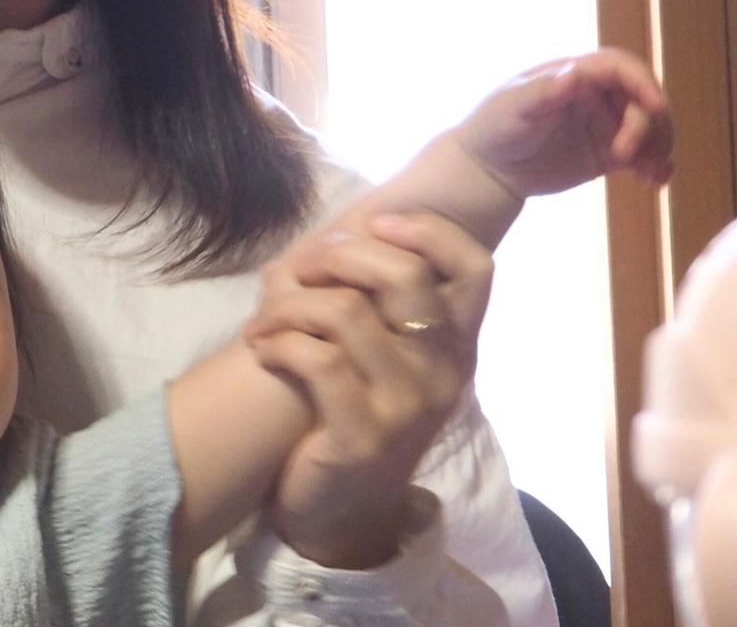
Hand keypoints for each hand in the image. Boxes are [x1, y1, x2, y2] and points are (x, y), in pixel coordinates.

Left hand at [245, 212, 492, 567]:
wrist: (340, 512)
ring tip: (265, 320)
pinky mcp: (364, 438)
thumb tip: (328, 233)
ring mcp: (408, 407)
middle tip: (302, 268)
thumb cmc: (351, 413)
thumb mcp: (378, 354)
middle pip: (406, 276)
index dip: (429, 230)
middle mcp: (444, 373)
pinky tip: (261, 349)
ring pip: (347, 312)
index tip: (377, 223)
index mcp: (454, 344)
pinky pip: (317, 362)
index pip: (475, 268)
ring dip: (289, 304)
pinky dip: (277, 343)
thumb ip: (372, 298)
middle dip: (340, 255)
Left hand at [457, 48, 673, 199]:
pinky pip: (644, 155)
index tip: (656, 107)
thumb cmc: (493, 126)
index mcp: (576, 74)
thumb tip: (575, 72)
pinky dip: (656, 165)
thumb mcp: (513, 106)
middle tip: (624, 156)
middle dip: (647, 125)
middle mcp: (598, 95)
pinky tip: (656, 181)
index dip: (644, 83)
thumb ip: (544, 91)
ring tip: (648, 173)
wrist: (488, 168)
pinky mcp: (609, 153)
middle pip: (643, 99)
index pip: (621, 68)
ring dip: (659, 146)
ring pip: (651, 127)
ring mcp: (606, 124)